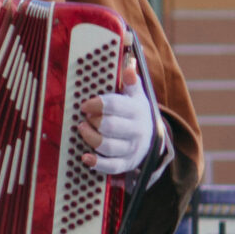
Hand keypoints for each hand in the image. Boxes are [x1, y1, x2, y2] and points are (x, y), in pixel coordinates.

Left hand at [78, 56, 155, 177]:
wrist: (152, 138)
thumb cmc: (135, 113)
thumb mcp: (136, 96)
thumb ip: (132, 82)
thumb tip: (129, 67)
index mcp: (137, 110)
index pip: (115, 106)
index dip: (96, 104)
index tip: (84, 105)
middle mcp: (137, 130)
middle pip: (109, 126)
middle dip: (93, 122)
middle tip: (85, 118)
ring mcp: (132, 149)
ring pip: (108, 146)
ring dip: (90, 138)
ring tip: (82, 129)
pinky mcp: (127, 163)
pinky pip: (111, 167)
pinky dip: (96, 163)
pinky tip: (85, 157)